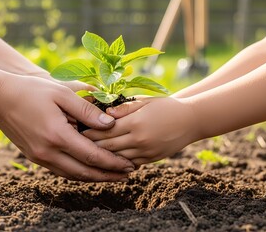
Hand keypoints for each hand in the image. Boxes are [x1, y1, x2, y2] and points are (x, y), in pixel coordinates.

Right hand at [0, 73, 134, 181]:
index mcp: (57, 135)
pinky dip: (79, 173)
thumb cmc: (31, 91)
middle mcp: (48, 152)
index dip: (113, 162)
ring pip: (73, 175)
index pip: (92, 156)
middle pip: (85, 172)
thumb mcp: (62, 93)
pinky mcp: (35, 157)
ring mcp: (40, 157)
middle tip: (128, 174)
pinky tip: (90, 169)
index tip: (131, 164)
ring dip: (94, 177)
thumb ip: (86, 109)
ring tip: (113, 175)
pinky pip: (62, 171)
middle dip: (108, 175)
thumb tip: (109, 123)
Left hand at [83, 97, 198, 166]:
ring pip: (116, 158)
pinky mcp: (151, 159)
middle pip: (107, 146)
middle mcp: (139, 139)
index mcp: (135, 122)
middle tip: (74, 143)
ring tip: (86, 152)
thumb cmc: (166, 106)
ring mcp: (145, 152)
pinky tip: (106, 160)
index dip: (90, 131)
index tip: (77, 130)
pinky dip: (117, 162)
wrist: (191, 120)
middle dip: (90, 145)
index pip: (105, 130)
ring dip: (101, 156)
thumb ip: (124, 107)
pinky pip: (129, 164)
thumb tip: (104, 112)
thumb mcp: (145, 101)